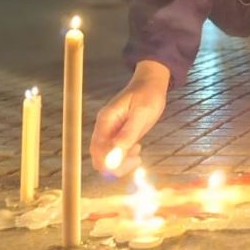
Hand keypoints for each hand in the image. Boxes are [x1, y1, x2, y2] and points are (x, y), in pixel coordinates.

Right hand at [89, 60, 169, 176]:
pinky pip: (116, 153)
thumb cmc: (147, 94)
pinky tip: (137, 148)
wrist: (151, 84)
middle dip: (115, 166)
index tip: (131, 162)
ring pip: (107, 157)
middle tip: (136, 160)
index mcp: (106, 120)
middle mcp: (105, 128)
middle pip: (99, 156)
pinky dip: (125, 157)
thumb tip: (118, 149)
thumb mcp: (142, 112)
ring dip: (121, 162)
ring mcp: (111, 132)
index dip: (110, 163)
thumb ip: (129, 131)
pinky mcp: (119, 134)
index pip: (98, 149)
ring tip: (138, 153)